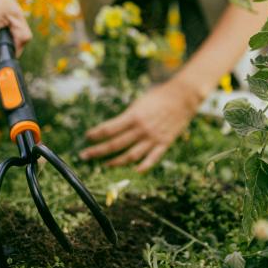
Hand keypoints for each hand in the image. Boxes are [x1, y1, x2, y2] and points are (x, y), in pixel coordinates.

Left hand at [78, 78, 202, 172]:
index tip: (87, 137)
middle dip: (97, 151)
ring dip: (115, 162)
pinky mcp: (164, 143)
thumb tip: (113, 128)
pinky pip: (152, 158)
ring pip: (130, 155)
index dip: (96, 134)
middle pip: (115, 144)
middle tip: (85, 156)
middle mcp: (141, 129)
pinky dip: (143, 166)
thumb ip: (127, 116)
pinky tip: (134, 171)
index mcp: (133, 116)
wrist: (183, 97)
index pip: (109, 128)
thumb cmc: (159, 96)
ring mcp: (153, 138)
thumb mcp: (139, 102)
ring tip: (104, 165)